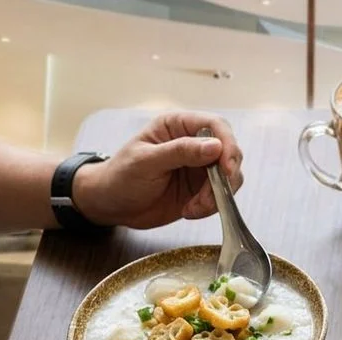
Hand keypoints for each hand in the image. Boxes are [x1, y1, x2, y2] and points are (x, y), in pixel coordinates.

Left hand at [72, 112, 244, 228]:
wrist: (111, 205)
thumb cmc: (121, 176)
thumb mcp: (146, 161)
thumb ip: (180, 152)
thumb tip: (216, 146)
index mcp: (178, 126)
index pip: (215, 125)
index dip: (227, 144)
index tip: (226, 167)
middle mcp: (194, 143)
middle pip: (229, 152)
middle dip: (226, 176)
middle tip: (212, 196)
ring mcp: (201, 167)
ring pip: (230, 177)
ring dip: (218, 195)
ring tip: (195, 208)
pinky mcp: (203, 189)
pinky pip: (221, 196)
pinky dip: (212, 206)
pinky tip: (190, 211)